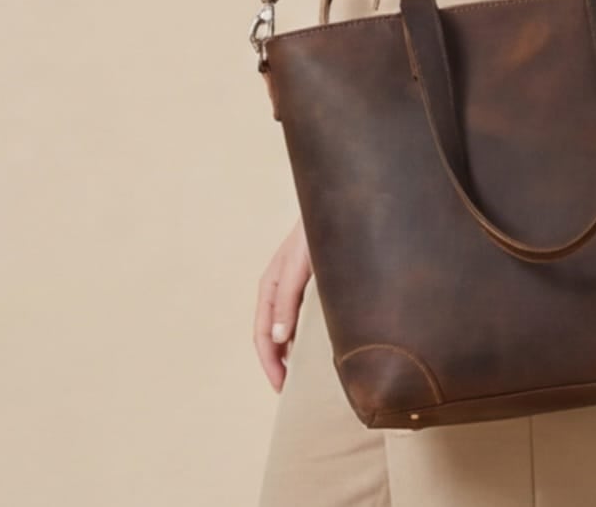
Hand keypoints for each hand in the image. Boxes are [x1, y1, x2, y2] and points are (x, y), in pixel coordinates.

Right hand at [255, 215, 312, 392]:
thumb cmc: (314, 232)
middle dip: (277, 364)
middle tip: (291, 390)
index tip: (281, 388)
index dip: (269, 364)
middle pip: (271, 335)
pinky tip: (314, 346)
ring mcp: (294, 287)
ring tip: (301, 375)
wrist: (333, 205)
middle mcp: (279, 289)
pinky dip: (301, 337)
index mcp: (270, 286)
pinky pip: (300, 317)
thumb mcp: (299, 266)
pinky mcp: (310, 283)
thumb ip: (287, 299)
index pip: (261, 335)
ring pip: (285, 328)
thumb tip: (276, 338)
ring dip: (289, 352)